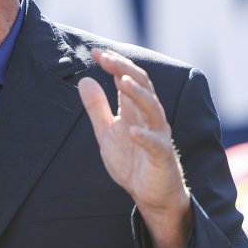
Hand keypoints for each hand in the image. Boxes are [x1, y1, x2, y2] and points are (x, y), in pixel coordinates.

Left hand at [78, 49, 190, 247]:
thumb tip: (85, 80)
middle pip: (142, 86)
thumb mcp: (106, 132)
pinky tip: (133, 131)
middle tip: (106, 58)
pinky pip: (156, 144)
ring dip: (138, 95)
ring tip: (123, 81)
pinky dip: (146, 136)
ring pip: (153, 109)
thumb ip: (97, 108)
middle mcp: (150, 118)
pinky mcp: (163, 157)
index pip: (129, 78)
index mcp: (136, 110)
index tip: (96, 52)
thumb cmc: (132, 161)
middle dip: (125, 69)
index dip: (114, 64)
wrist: (151, 196)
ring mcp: (158, 136)